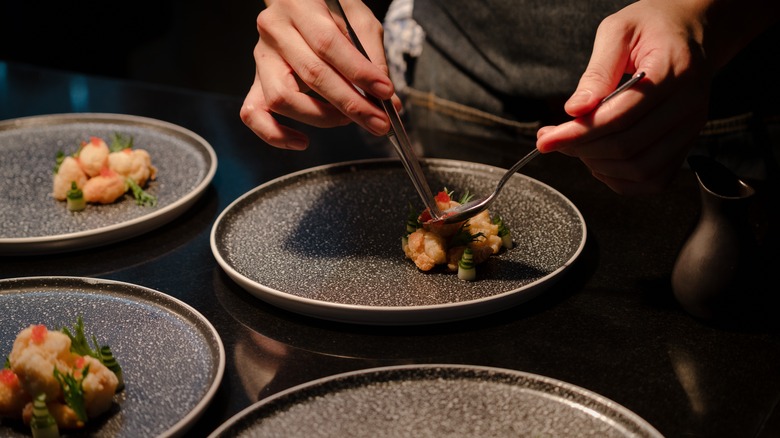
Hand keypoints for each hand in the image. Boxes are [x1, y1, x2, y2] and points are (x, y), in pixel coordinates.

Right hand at [240, 0, 396, 149]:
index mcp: (299, 7)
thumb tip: (386, 97)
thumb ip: (372, 53)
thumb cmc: (330, 9)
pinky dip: (275, 134)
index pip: (328, 44)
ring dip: (320, 117)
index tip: (384, 93)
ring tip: (346, 119)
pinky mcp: (256, 81)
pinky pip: (254, 113)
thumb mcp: (358, 18)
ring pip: (282, 98)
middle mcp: (276, 32)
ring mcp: (262, 58)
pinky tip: (301, 141)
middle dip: (350, 104)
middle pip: (311, 75)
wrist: (300, 4)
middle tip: (377, 121)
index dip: (359, 72)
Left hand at [536, 0, 714, 194]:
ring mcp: (690, 129)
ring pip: (640, 169)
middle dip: (581, 149)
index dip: (578, 133)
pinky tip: (602, 160)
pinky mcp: (686, 145)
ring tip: (578, 146)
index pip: (619, 116)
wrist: (689, 33)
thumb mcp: (618, 32)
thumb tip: (575, 110)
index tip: (546, 139)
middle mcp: (688, 105)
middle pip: (627, 147)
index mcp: (673, 71)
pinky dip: (621, 179)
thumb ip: (597, 72)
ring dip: (599, 166)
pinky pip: (653, 180)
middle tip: (555, 139)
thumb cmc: (653, 28)